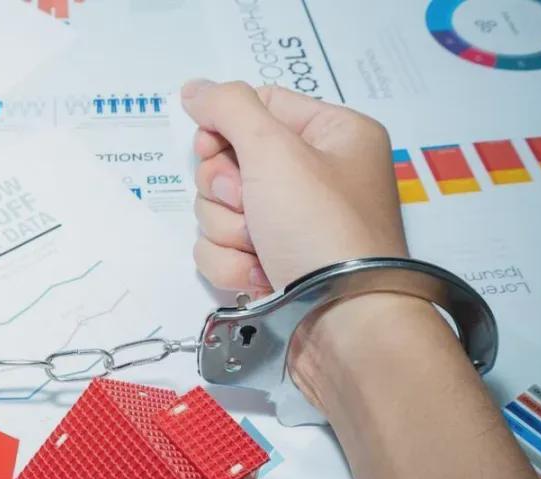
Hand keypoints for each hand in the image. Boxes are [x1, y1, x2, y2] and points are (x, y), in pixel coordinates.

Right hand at [180, 80, 406, 294]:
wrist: (344, 325)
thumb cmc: (324, 232)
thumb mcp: (276, 151)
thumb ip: (228, 108)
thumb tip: (196, 91)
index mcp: (334, 136)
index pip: (258, 107)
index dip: (224, 129)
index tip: (213, 149)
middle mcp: (315, 177)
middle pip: (229, 162)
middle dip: (227, 192)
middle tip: (252, 208)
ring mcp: (292, 225)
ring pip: (219, 210)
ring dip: (229, 232)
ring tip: (262, 250)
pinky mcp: (273, 265)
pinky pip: (223, 250)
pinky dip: (232, 265)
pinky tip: (262, 277)